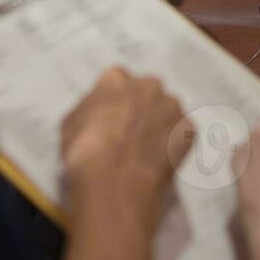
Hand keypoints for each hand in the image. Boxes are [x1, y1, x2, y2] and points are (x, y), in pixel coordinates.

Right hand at [61, 67, 189, 228]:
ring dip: (158, 125)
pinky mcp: (188, 129)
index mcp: (117, 78)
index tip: (112, 118)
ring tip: (144, 151)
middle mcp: (149, 85)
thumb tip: (98, 112)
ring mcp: (172, 107)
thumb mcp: (71, 123)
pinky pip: (180, 133)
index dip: (114, 102)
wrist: (114, 181)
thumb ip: (89, 109)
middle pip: (146, 93)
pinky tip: (158, 159)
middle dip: (140, 108)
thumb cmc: (85, 152)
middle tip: (130, 134)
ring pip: (166, 111)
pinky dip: (173, 143)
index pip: (117, 82)